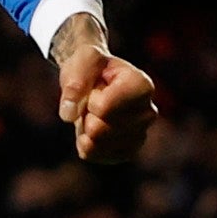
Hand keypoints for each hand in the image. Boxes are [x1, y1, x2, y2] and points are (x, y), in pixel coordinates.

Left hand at [52, 18, 159, 161]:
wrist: (96, 78)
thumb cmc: (91, 66)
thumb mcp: (82, 60)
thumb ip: (75, 82)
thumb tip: (68, 115)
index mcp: (142, 86)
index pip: (103, 108)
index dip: (89, 100)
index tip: (97, 88)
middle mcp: (148, 112)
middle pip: (99, 129)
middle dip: (86, 115)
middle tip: (93, 101)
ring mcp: (140, 134)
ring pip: (98, 145)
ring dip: (85, 129)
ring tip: (94, 113)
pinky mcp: (128, 151)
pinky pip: (97, 156)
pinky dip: (86, 144)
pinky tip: (90, 130)